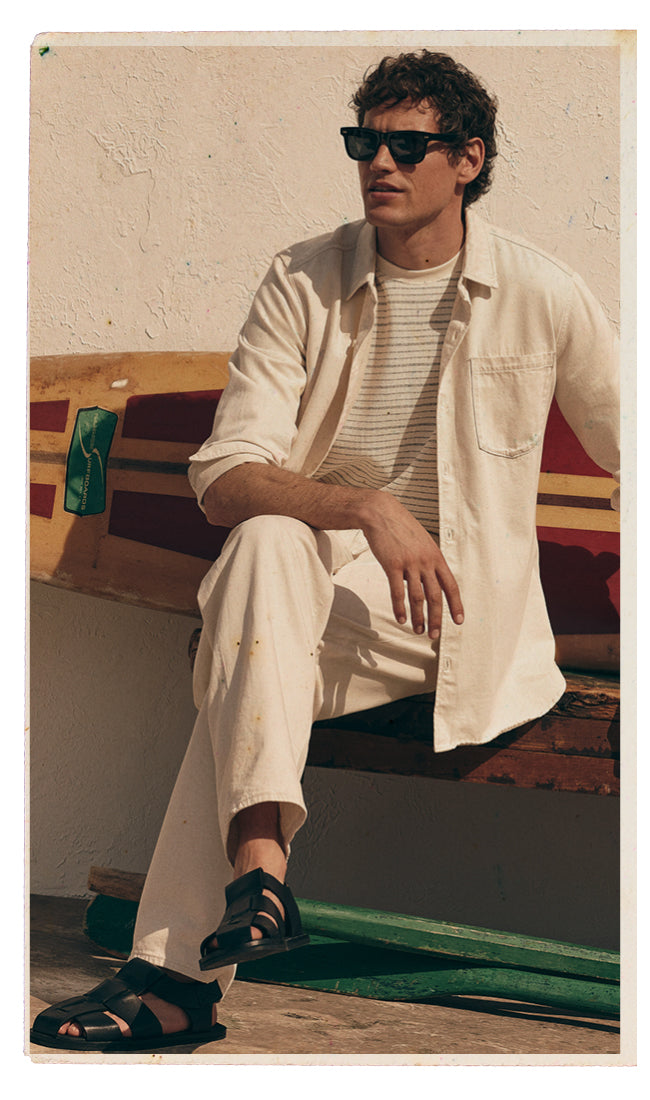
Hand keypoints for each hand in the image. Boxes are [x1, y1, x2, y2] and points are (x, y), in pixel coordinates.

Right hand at [361, 492, 463, 639]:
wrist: (381, 513)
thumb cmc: (401, 529)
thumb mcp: (422, 543)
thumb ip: (428, 562)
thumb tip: (428, 582)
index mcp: (436, 557)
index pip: (451, 586)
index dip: (456, 605)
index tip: (458, 621)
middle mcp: (426, 561)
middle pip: (436, 596)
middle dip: (437, 618)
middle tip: (434, 635)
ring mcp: (410, 563)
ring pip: (417, 597)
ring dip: (418, 617)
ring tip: (418, 630)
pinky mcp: (392, 565)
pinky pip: (398, 592)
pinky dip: (400, 608)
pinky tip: (401, 619)